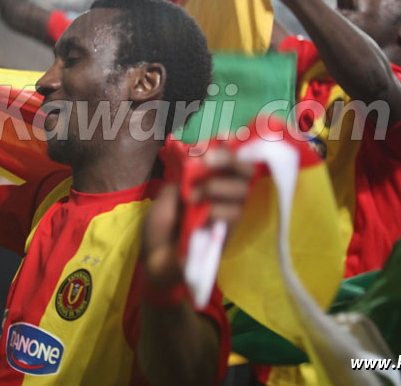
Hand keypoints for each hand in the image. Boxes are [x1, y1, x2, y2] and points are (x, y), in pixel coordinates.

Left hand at [142, 147, 253, 287]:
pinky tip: (202, 215)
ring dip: (217, 187)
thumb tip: (200, 163)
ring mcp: (228, 214)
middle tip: (206, 161)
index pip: (230, 161)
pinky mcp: (229, 234)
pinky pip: (234, 214)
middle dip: (230, 160)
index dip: (232, 147)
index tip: (226, 136)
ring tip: (193, 196)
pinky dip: (217, 209)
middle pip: (246, 172)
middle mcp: (223, 195)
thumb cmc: (160, 229)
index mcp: (210, 183)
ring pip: (242, 191)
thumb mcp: (166, 197)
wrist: (155, 263)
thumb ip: (184, 180)